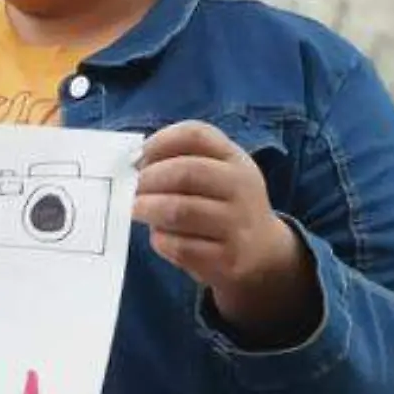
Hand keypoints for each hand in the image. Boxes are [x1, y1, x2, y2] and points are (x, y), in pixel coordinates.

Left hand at [132, 121, 316, 344]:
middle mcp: (240, 187)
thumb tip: (132, 166)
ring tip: (135, 209)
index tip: (137, 156)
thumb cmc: (223, 206)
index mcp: (235, 159)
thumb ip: (181, 162)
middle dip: (149, 178)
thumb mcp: (217, 174)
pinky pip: (181, 246)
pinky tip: (159, 236)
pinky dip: (161, 240)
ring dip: (148, 209)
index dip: (160, 141)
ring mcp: (236, 224)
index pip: (197, 135)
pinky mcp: (226, 258)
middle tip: (130, 188)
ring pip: (181, 211)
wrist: (262, 253)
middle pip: (186, 172)